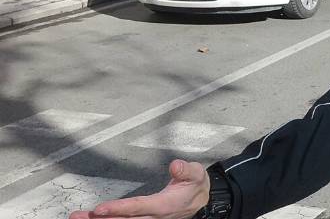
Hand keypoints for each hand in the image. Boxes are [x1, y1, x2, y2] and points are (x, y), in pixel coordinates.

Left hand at [69, 159, 209, 218]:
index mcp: (163, 206)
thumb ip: (186, 170)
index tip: (100, 209)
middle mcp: (153, 217)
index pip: (136, 207)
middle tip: (77, 216)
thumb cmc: (196, 186)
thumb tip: (176, 165)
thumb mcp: (196, 174)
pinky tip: (94, 218)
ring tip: (77, 217)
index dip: (118, 209)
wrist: (203, 202)